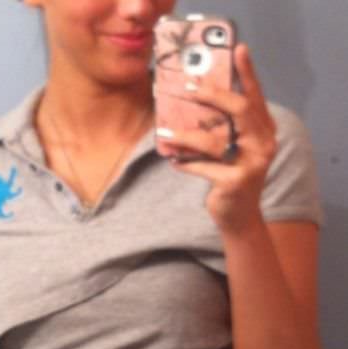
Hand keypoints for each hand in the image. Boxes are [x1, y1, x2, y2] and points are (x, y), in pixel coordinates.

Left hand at [157, 44, 277, 233]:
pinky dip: (186, 163)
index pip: (255, 96)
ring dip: (186, 136)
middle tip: (189, 87)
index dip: (247, 73)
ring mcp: (252, 163)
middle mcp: (263, 143)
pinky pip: (204, 167)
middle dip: (212, 95)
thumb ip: (222, 128)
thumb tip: (192, 103)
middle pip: (239, 110)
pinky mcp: (235, 182)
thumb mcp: (231, 149)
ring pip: (215, 141)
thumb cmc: (231, 178)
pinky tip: (173, 161)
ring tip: (165, 133)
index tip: (237, 49)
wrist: (239, 218)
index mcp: (264, 130)